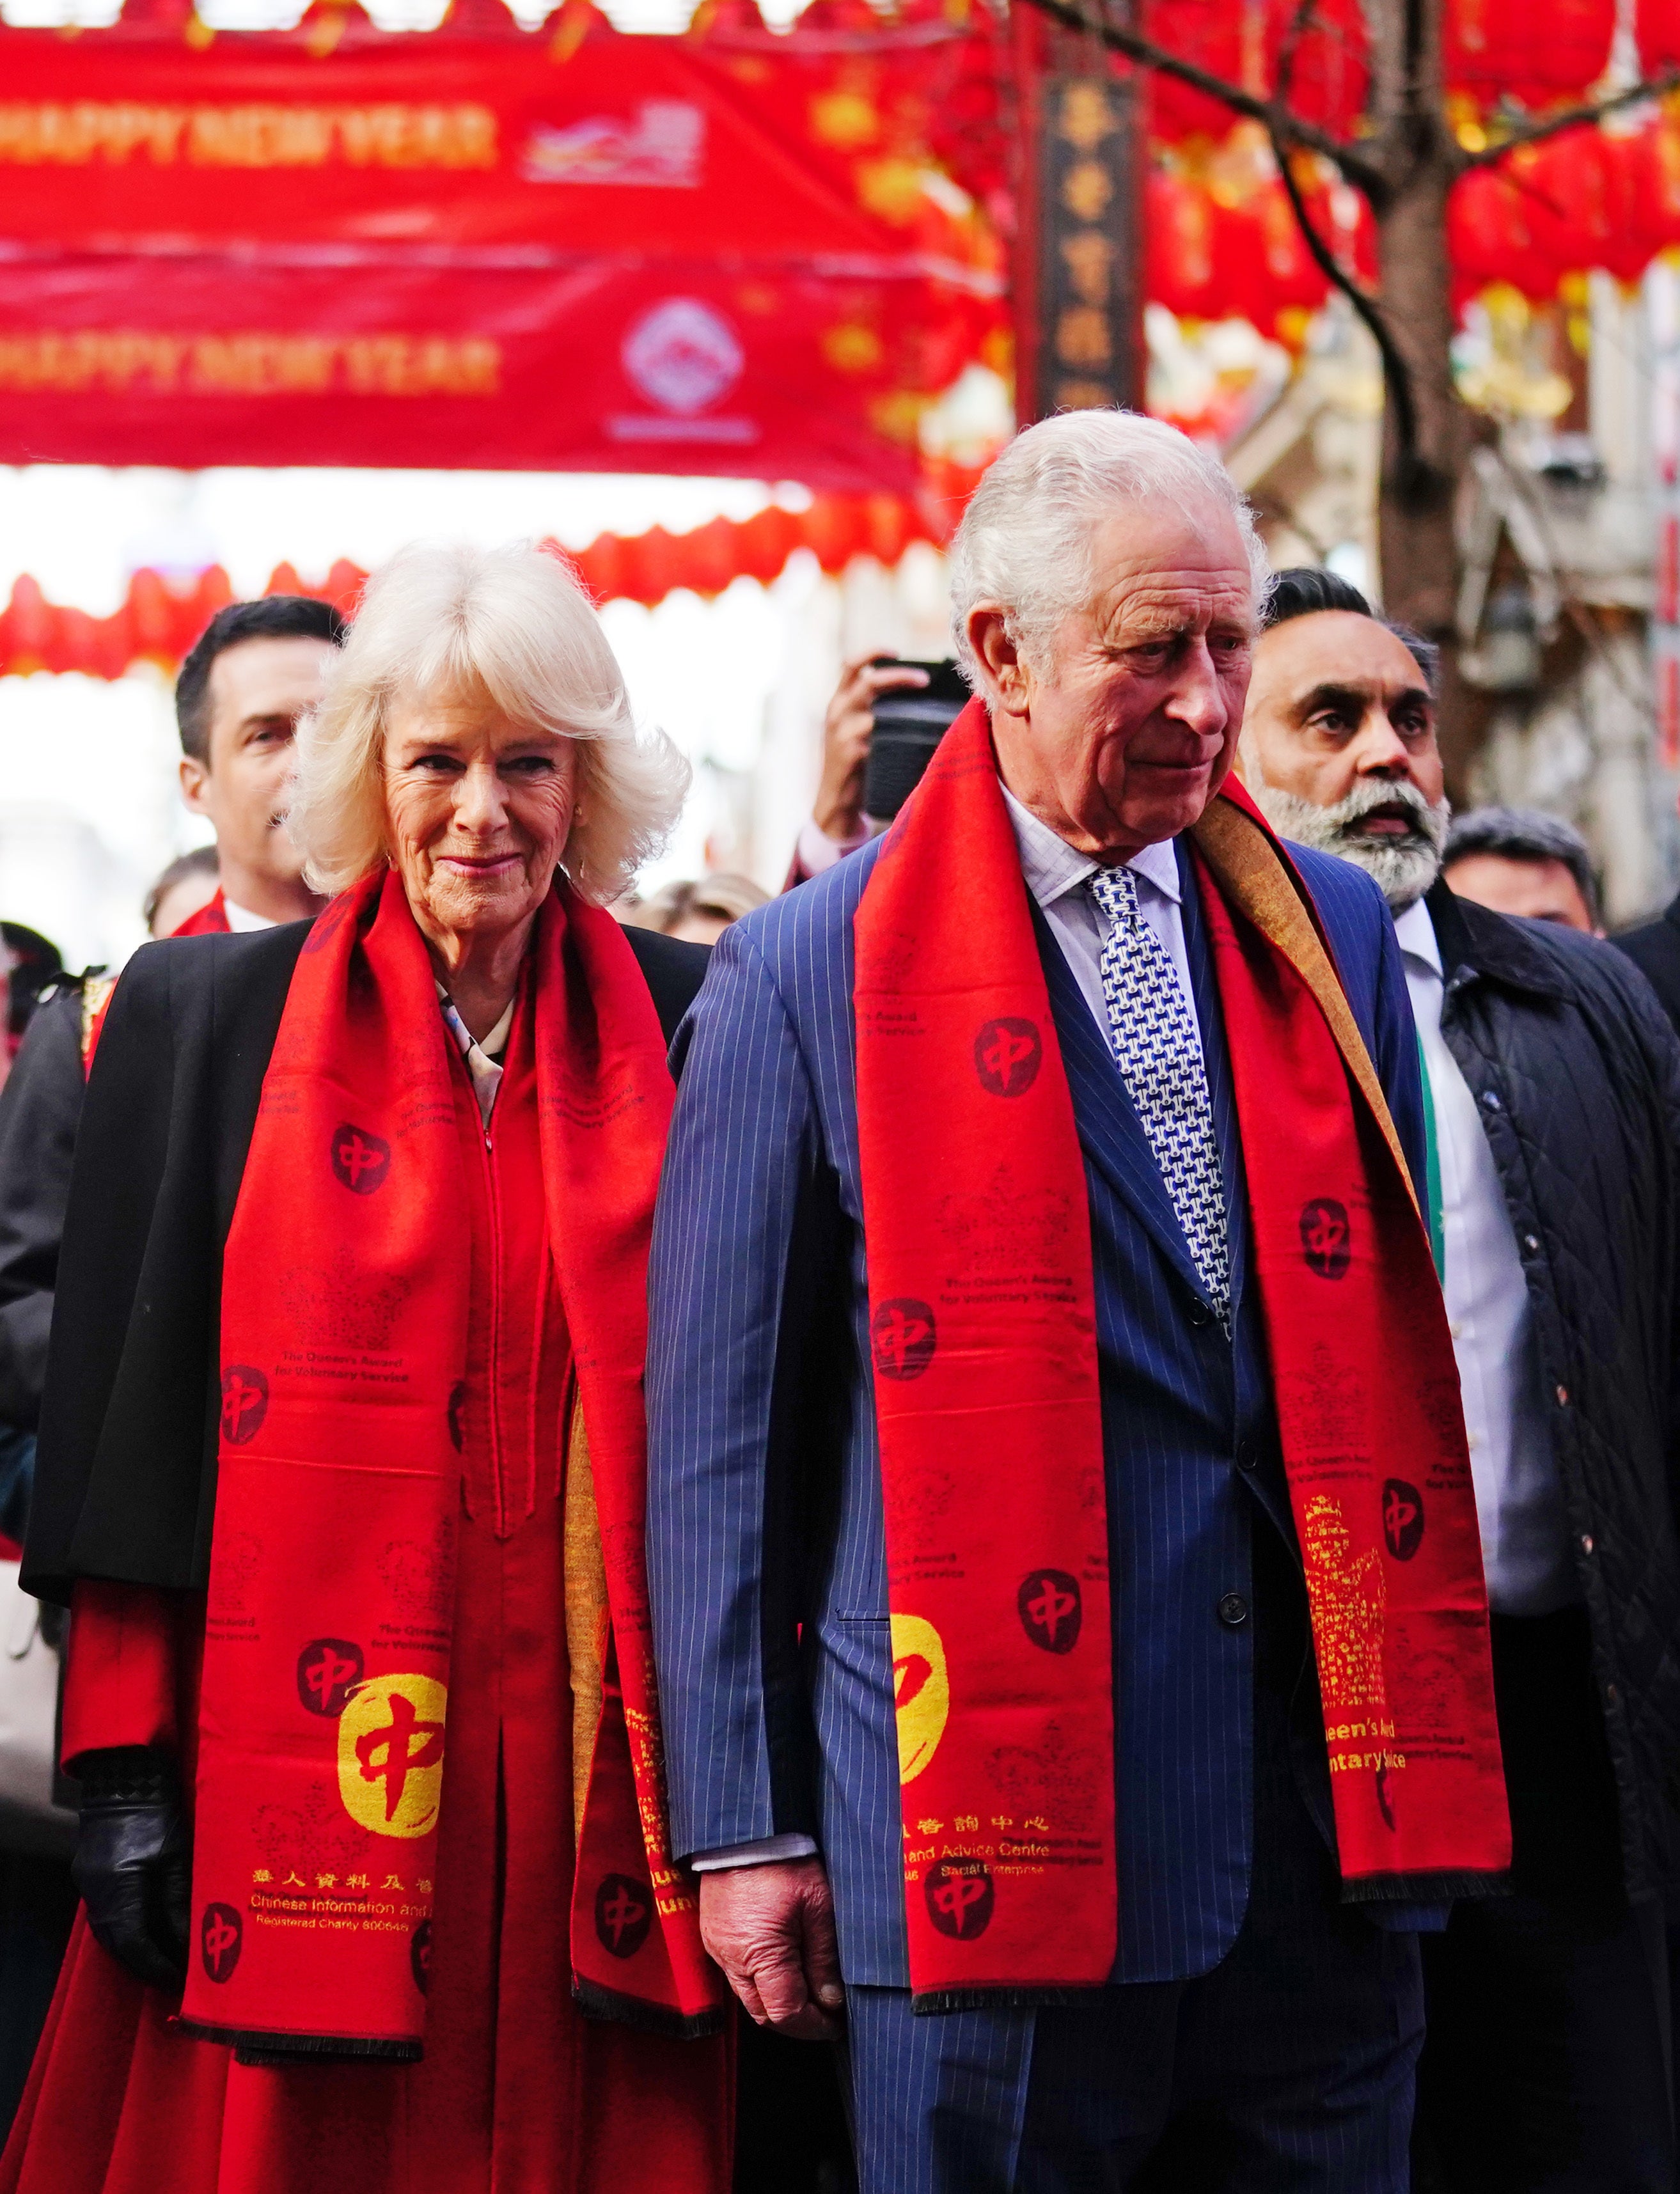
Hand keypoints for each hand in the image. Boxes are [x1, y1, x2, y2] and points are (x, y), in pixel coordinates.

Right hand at [72, 1746, 190, 1990]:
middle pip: (119, 1946)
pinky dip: (130, 1930)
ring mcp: (90, 1886)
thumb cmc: (157, 1812)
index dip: (158, 1966)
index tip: (181, 1980)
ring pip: (112, 1934)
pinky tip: (153, 1933)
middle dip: (149, 1965)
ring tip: (170, 1960)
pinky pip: (109, 1916)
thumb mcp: (175, 1857)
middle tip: (178, 1977)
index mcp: (117, 1888)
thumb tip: (189, 1943)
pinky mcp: (93, 1878)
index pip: (134, 1945)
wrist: (125, 1779)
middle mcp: (96, 1893)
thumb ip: (178, 1902)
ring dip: (139, 1951)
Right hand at [699, 1856, 843, 2039]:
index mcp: (758, 1954)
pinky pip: (736, 1973)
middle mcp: (731, 1958)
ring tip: (806, 1988)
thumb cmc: (784, 1859)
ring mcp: (718, 1947)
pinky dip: (760, 1979)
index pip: (786, 2013)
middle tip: (825, 2012)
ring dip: (776, 2000)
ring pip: (748, 1995)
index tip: (836, 2023)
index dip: (814, 2025)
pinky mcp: (713, 1934)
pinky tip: (782, 1964)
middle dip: (796, 2020)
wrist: (747, 1827)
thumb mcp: (818, 1906)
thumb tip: (831, 1999)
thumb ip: (824, 1958)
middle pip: (763, 2013)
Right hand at [813, 657, 928, 842]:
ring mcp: (841, 733)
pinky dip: (900, 736)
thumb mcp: (857, 730)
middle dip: (899, 676)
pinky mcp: (850, 754)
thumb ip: (876, 711)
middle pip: (868, 682)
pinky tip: (918, 737)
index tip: (896, 652)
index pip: (851, 666)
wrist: (836, 802)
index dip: (873, 653)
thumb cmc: (856, 763)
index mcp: (839, 701)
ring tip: (926, 711)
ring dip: (904, 708)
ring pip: (875, 710)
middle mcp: (837, 713)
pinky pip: (879, 738)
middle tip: (925, 679)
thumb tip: (917, 692)